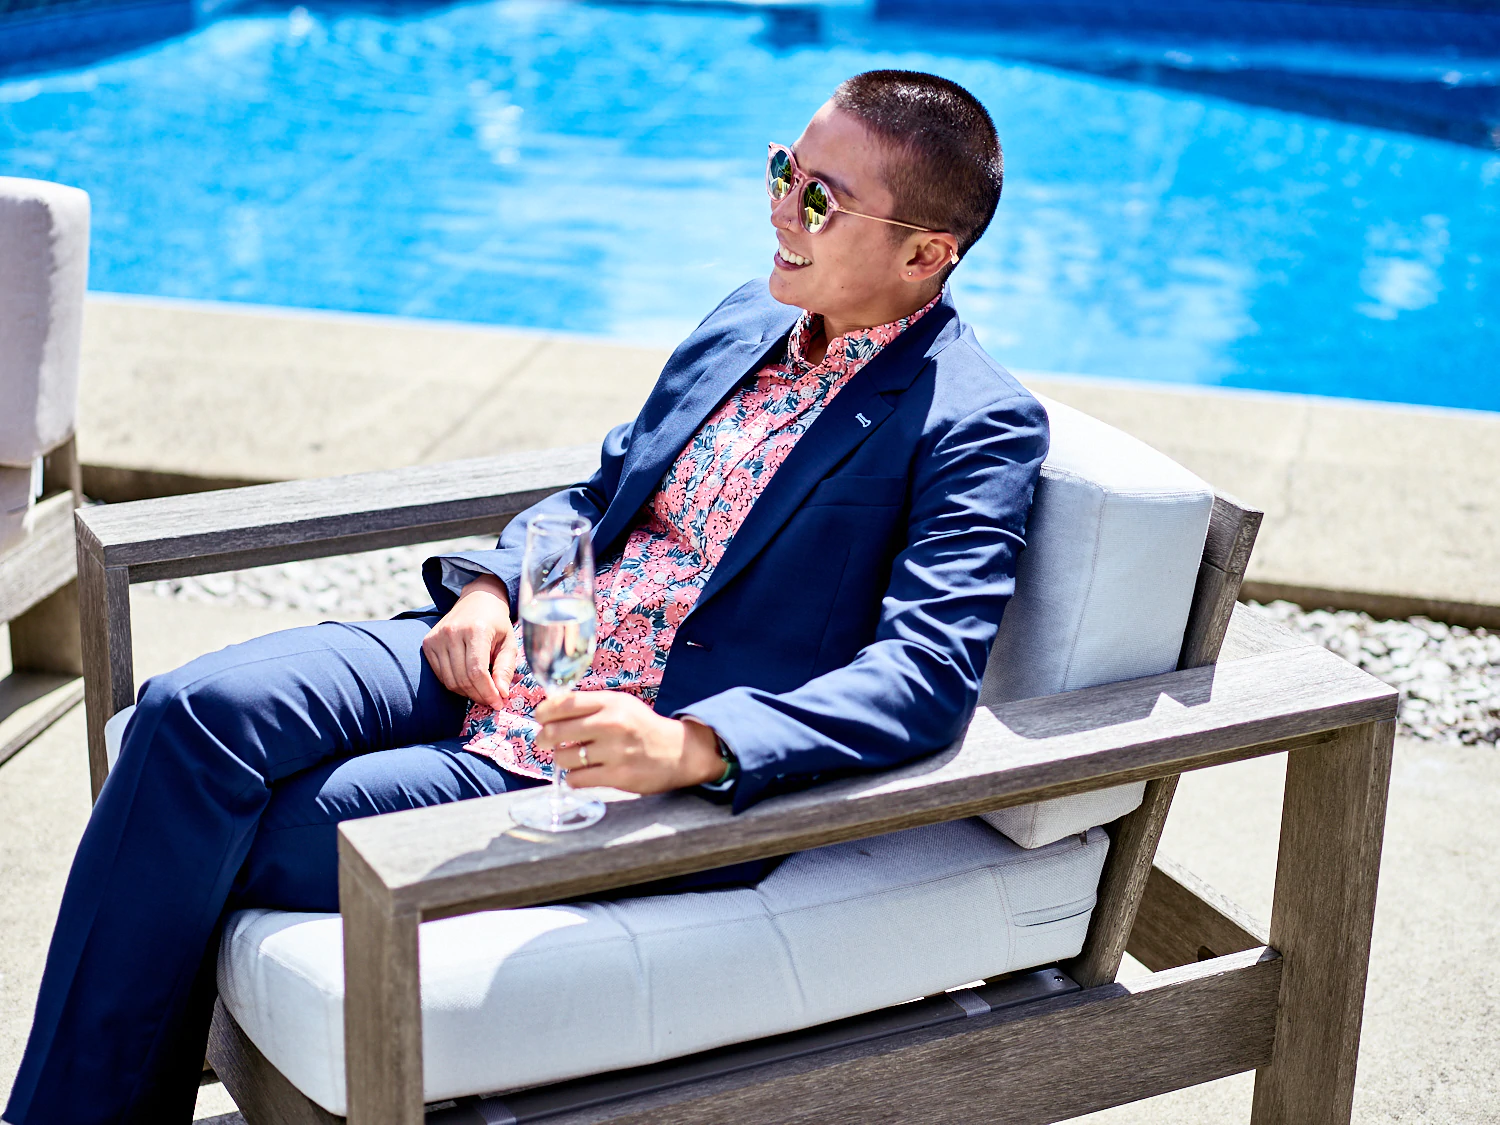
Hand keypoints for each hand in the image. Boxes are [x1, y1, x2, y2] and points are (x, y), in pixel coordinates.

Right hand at [422, 575, 516, 707]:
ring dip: (467, 693)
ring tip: (481, 692)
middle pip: (462, 679)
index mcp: (475, 630)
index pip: (477, 671)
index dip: (487, 692)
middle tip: (492, 700)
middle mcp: (452, 632)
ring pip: (449, 680)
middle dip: (479, 695)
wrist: (477, 600)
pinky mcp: (428, 643)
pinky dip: (454, 684)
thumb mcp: (509, 643)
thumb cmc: (496, 623)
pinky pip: (440, 675)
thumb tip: (501, 694)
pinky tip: (468, 681)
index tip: (498, 703)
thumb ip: (505, 668)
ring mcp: (437, 637)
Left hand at [535, 691, 723, 793]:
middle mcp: (612, 724)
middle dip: (543, 738)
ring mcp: (615, 752)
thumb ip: (589, 705)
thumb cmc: (643, 727)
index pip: (563, 703)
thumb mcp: (621, 705)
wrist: (680, 752)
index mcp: (611, 702)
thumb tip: (549, 710)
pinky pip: (577, 779)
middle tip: (545, 741)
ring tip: (570, 758)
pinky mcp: (618, 776)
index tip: (541, 717)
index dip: (544, 711)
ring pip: (563, 758)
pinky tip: (582, 774)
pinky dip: (574, 778)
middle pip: (555, 731)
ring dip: (560, 760)